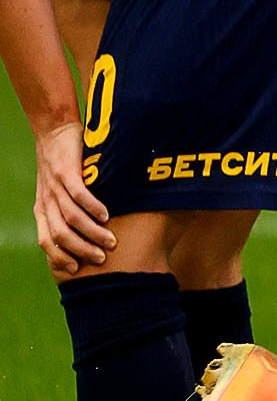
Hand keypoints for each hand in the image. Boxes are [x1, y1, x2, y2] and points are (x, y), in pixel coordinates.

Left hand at [31, 122, 111, 276]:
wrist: (54, 132)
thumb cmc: (61, 164)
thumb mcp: (55, 191)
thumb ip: (64, 210)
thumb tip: (83, 234)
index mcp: (42, 209)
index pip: (46, 242)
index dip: (59, 257)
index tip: (77, 268)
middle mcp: (46, 201)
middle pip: (60, 235)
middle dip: (81, 250)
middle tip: (101, 258)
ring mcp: (55, 187)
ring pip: (72, 218)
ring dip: (92, 233)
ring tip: (111, 241)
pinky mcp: (66, 172)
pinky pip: (79, 195)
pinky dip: (93, 208)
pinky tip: (107, 216)